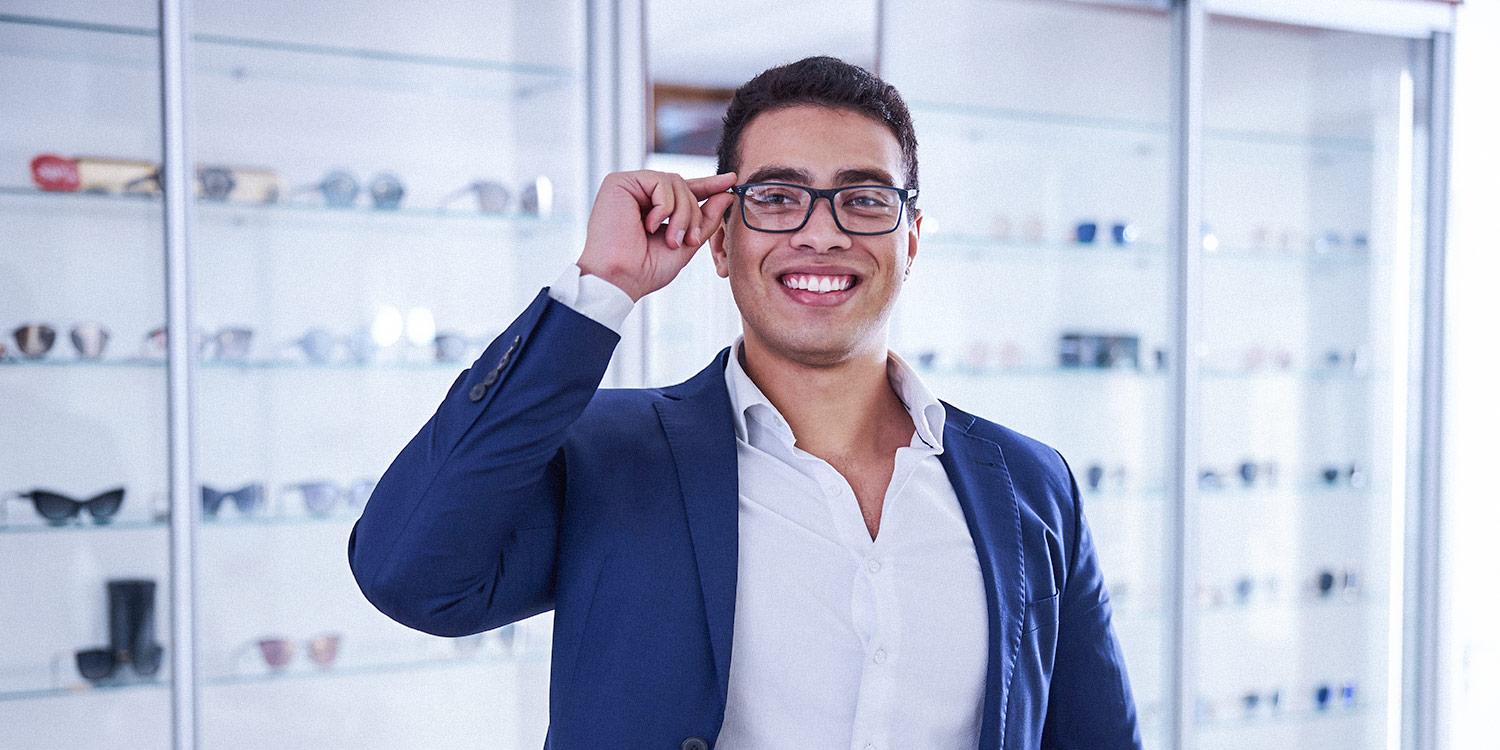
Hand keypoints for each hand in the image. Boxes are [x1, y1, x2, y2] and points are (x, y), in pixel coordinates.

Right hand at [577, 170, 738, 301]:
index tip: (732, 181)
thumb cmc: (646, 269)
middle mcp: (640, 194)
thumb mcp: (686, 244)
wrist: (619, 279)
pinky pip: (660, 181)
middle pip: (684, 186)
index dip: (709, 185)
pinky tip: (650, 226)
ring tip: (671, 239)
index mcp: (652, 208)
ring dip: (682, 214)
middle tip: (688, 241)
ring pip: (676, 183)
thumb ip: (706, 219)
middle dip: (694, 214)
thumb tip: (727, 194)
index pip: (684, 191)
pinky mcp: (619, 182)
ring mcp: (629, 187)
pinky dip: (665, 206)